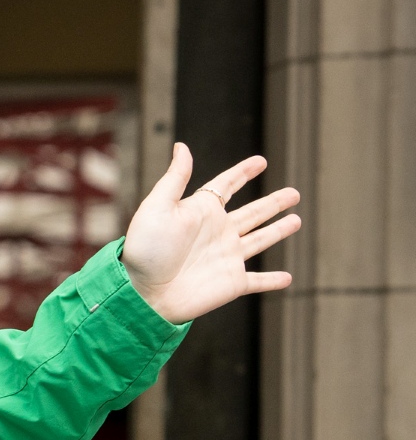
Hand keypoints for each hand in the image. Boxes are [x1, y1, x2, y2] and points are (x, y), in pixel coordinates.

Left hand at [121, 144, 300, 323]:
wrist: (141, 293)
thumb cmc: (145, 250)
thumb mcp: (157, 207)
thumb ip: (174, 178)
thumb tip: (181, 147)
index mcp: (202, 212)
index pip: (227, 186)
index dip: (243, 173)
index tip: (260, 162)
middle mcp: (218, 233)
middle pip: (253, 212)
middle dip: (274, 203)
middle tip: (294, 193)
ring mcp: (227, 258)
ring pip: (260, 240)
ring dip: (278, 231)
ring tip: (297, 221)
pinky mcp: (232, 283)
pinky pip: (257, 281)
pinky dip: (272, 281)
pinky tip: (287, 278)